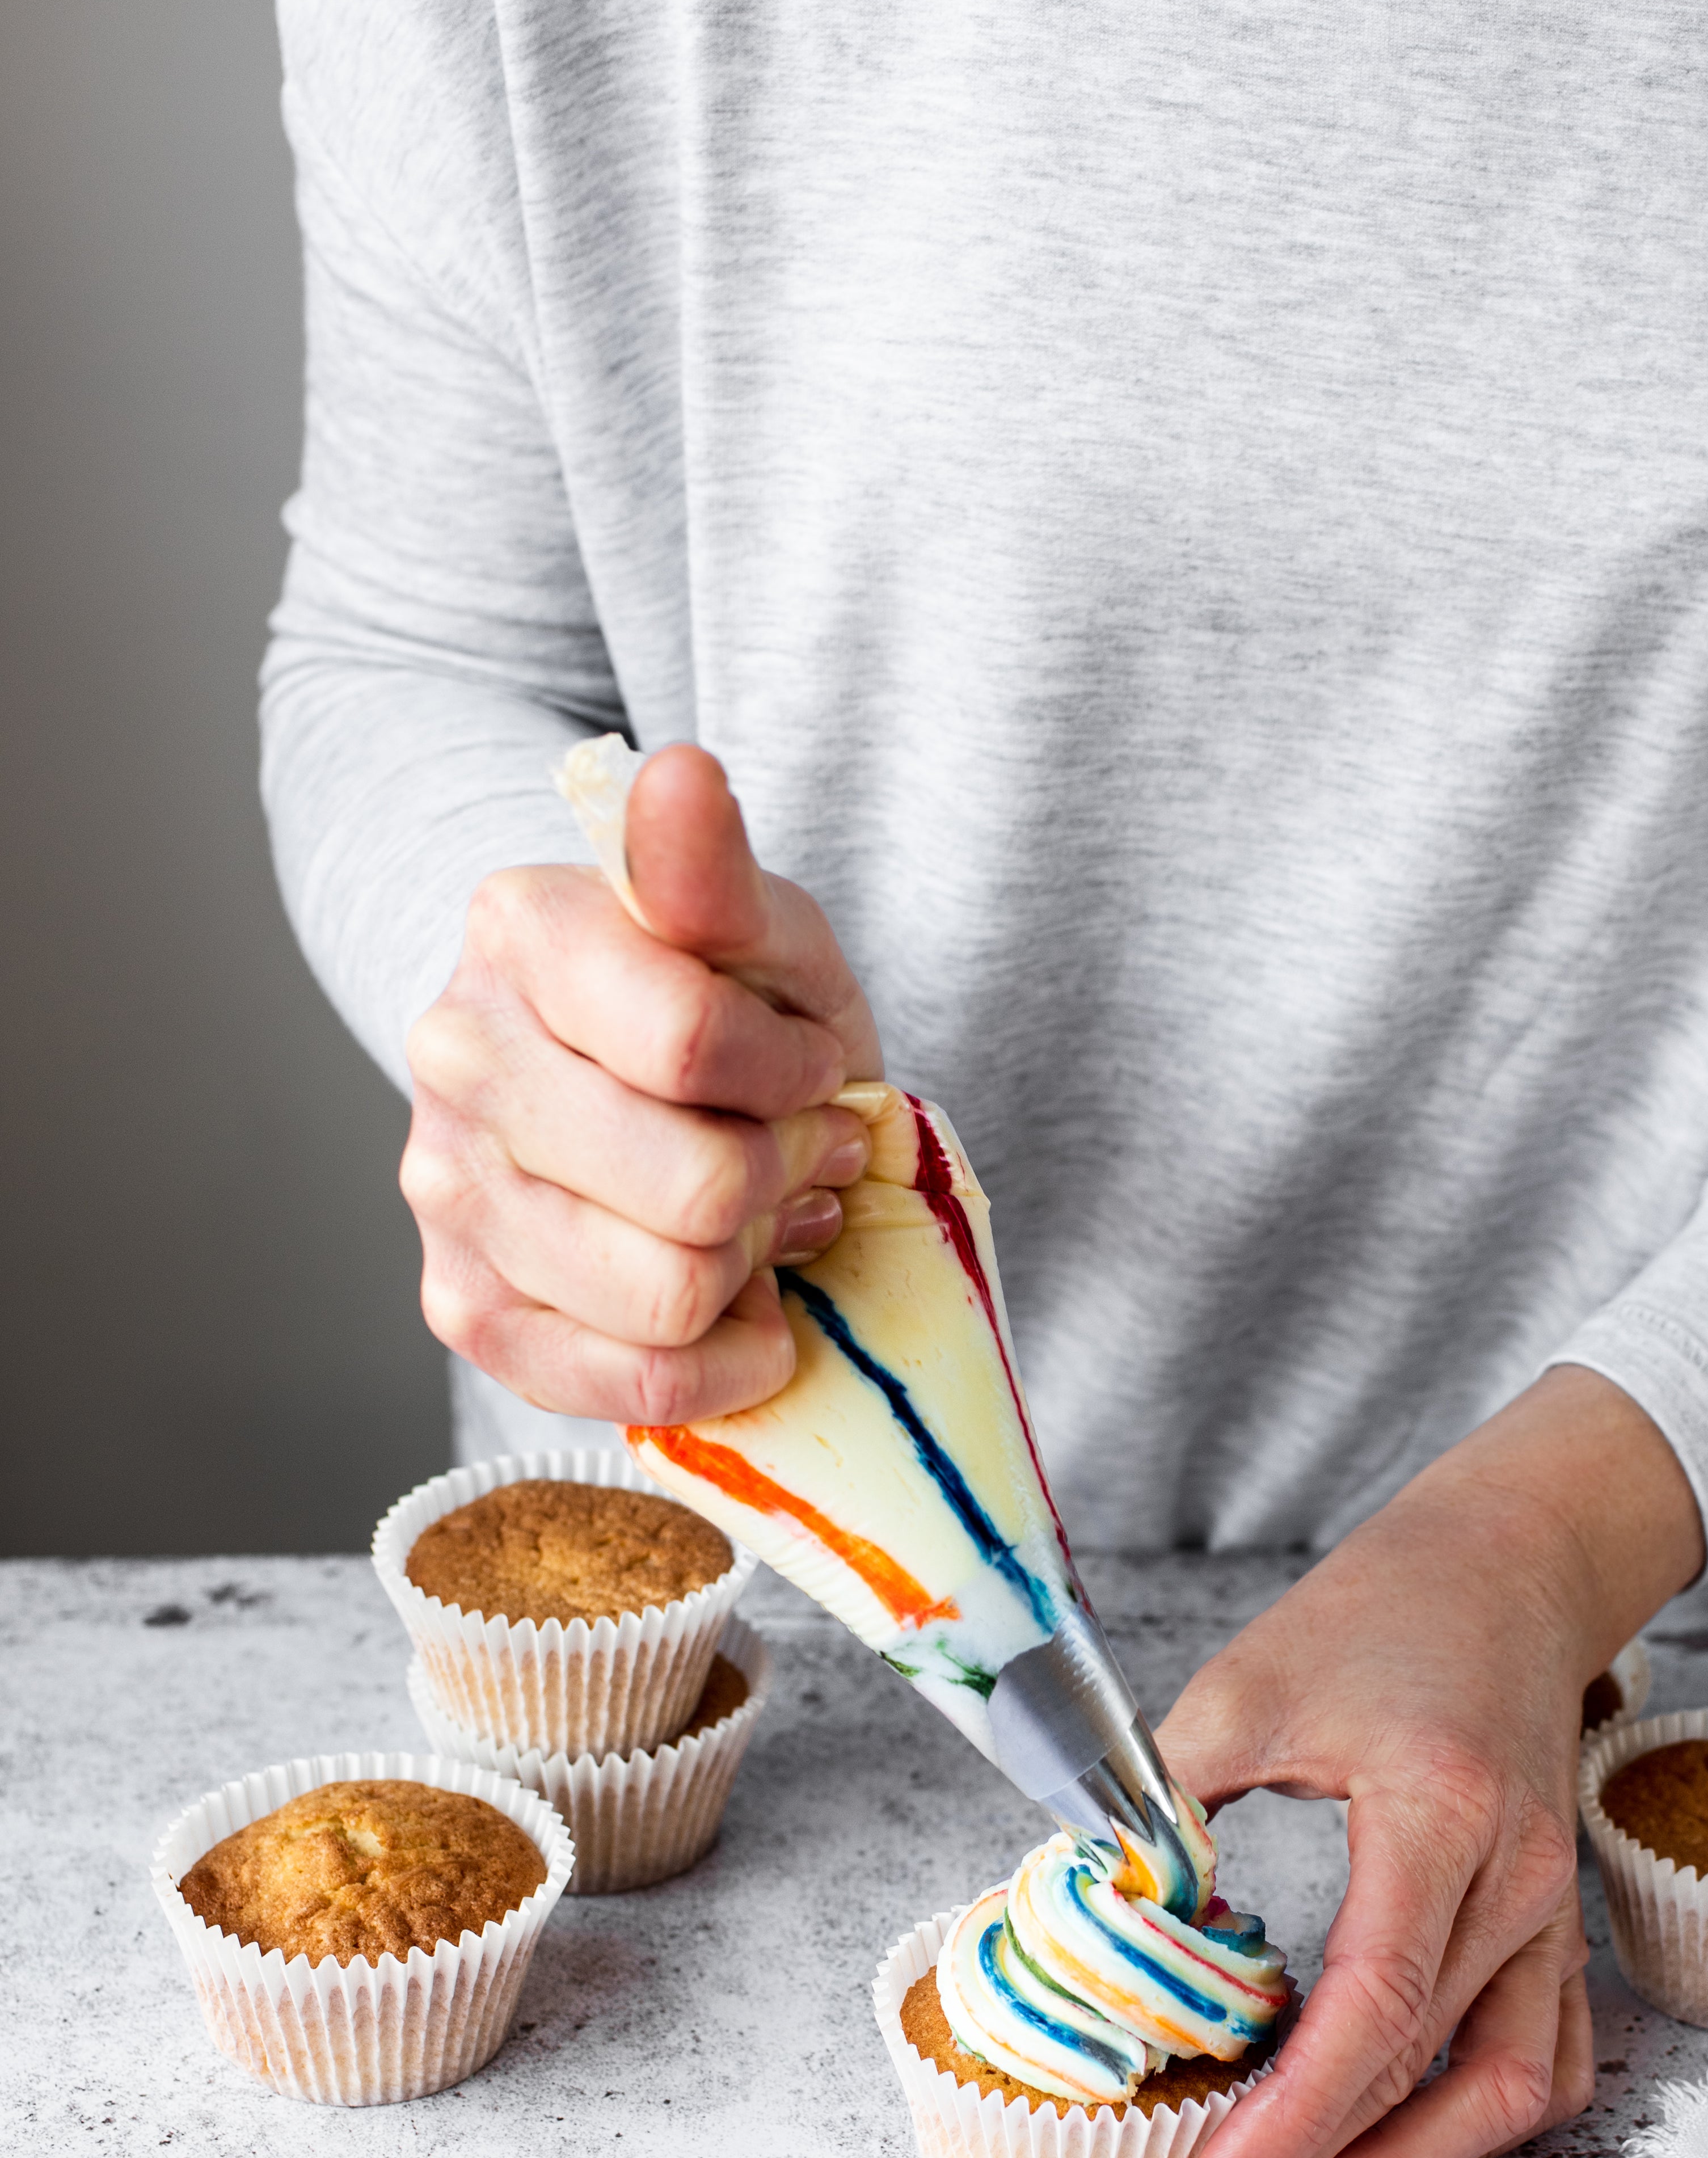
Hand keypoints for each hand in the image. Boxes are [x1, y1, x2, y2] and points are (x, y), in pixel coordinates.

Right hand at [403, 746, 881, 1420]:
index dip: (797, 1075)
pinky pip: (632, 1384)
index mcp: (515, 933)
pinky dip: (719, 1358)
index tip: (811, 1066)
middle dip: (783, 1175)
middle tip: (796, 1148)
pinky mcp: (465, 1307)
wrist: (631, 1077)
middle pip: (696, 1188)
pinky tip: (730, 1295)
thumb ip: (714, 866)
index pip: (694, 1044)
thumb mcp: (756, 925)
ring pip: (667, 1295)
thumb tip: (682, 773)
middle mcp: (454, 1059)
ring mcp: (445, 1191)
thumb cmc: (719, 1001)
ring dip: (751, 1263)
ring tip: (756, 1212)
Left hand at [1148, 1367, 1703, 2157]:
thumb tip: (1085, 1912)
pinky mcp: (1555, 1931)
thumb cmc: (1382, 1612)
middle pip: (1426, 2078)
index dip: (1285, 2129)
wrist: (1508, 1565)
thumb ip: (1166, 1802)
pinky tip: (1379, 2147)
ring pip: (1506, 2099)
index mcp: (1442, 1816)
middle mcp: (1520, 1883)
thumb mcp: (1248, 1683)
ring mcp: (1553, 1915)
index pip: (1372, 2013)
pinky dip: (1464, 2127)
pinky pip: (1542, 2067)